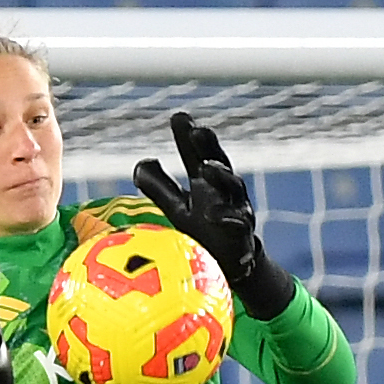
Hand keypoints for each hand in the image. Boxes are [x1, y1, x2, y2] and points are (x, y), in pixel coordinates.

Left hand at [131, 110, 294, 320]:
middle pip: (219, 162)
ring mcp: (237, 211)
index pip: (198, 155)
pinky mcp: (243, 237)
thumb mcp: (179, 208)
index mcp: (207, 182)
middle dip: (209, 147)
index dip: (189, 137)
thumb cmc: (205, 231)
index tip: (179, 117)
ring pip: (233, 189)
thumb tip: (140, 164)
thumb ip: (160, 187)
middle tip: (198, 132)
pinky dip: (229, 218)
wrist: (234, 265)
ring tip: (207, 168)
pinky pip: (238, 225)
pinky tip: (216, 215)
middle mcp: (225, 192)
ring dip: (221, 176)